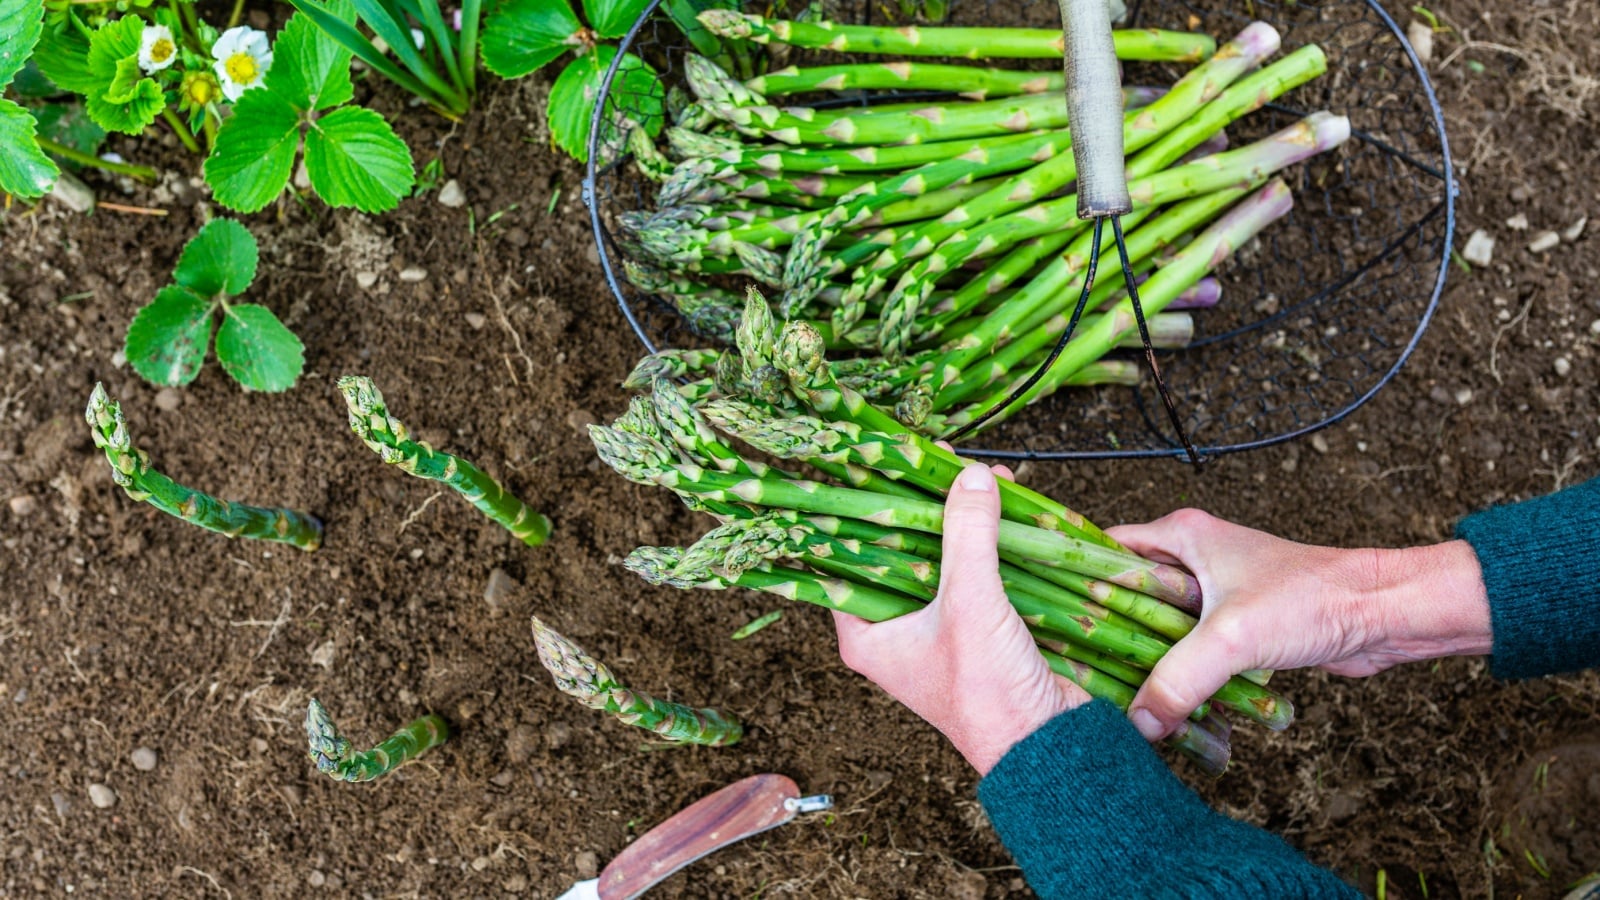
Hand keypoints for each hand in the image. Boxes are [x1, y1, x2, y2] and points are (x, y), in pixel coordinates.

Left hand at [832, 463, 1090, 774]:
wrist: (1048, 746)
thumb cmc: (988, 692)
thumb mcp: (971, 604)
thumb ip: (968, 535)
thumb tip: (971, 476)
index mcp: (867, 633)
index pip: (845, 557)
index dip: (861, 509)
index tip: (876, 466)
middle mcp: (896, 630)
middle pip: (900, 551)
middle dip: (924, 506)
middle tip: (939, 463)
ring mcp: (938, 628)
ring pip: (942, 558)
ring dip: (961, 520)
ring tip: (982, 477)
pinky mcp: (979, 627)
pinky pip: (977, 572)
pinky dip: (990, 543)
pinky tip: (1006, 509)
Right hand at [1106, 509, 1492, 741]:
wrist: (1382, 615)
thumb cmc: (1315, 597)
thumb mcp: (1233, 637)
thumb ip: (1179, 678)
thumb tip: (1140, 722)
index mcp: (1181, 536)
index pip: (1103, 549)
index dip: (1071, 578)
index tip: (1043, 614)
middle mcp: (1192, 560)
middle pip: (1124, 596)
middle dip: (1104, 633)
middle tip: (1073, 668)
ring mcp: (1213, 596)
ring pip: (1155, 630)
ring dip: (1143, 662)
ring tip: (1112, 695)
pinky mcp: (1235, 629)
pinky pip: (1188, 654)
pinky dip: (1178, 678)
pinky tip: (1164, 708)